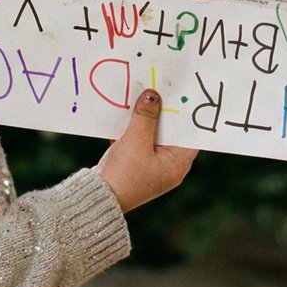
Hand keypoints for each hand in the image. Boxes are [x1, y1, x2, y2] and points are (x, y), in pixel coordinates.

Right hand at [94, 90, 198, 212]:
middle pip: (169, 132)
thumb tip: (152, 96)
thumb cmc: (124, 174)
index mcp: (177, 164)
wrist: (98, 197)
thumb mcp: (136, 141)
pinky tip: (124, 113)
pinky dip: (132, 128)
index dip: (186, 115)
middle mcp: (167, 166)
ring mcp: (150, 166)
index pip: (189, 135)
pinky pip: (137, 140)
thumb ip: (146, 116)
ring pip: (151, 135)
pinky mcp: (133, 164)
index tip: (181, 95)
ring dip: (145, 118)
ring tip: (141, 96)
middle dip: (162, 112)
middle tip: (159, 90)